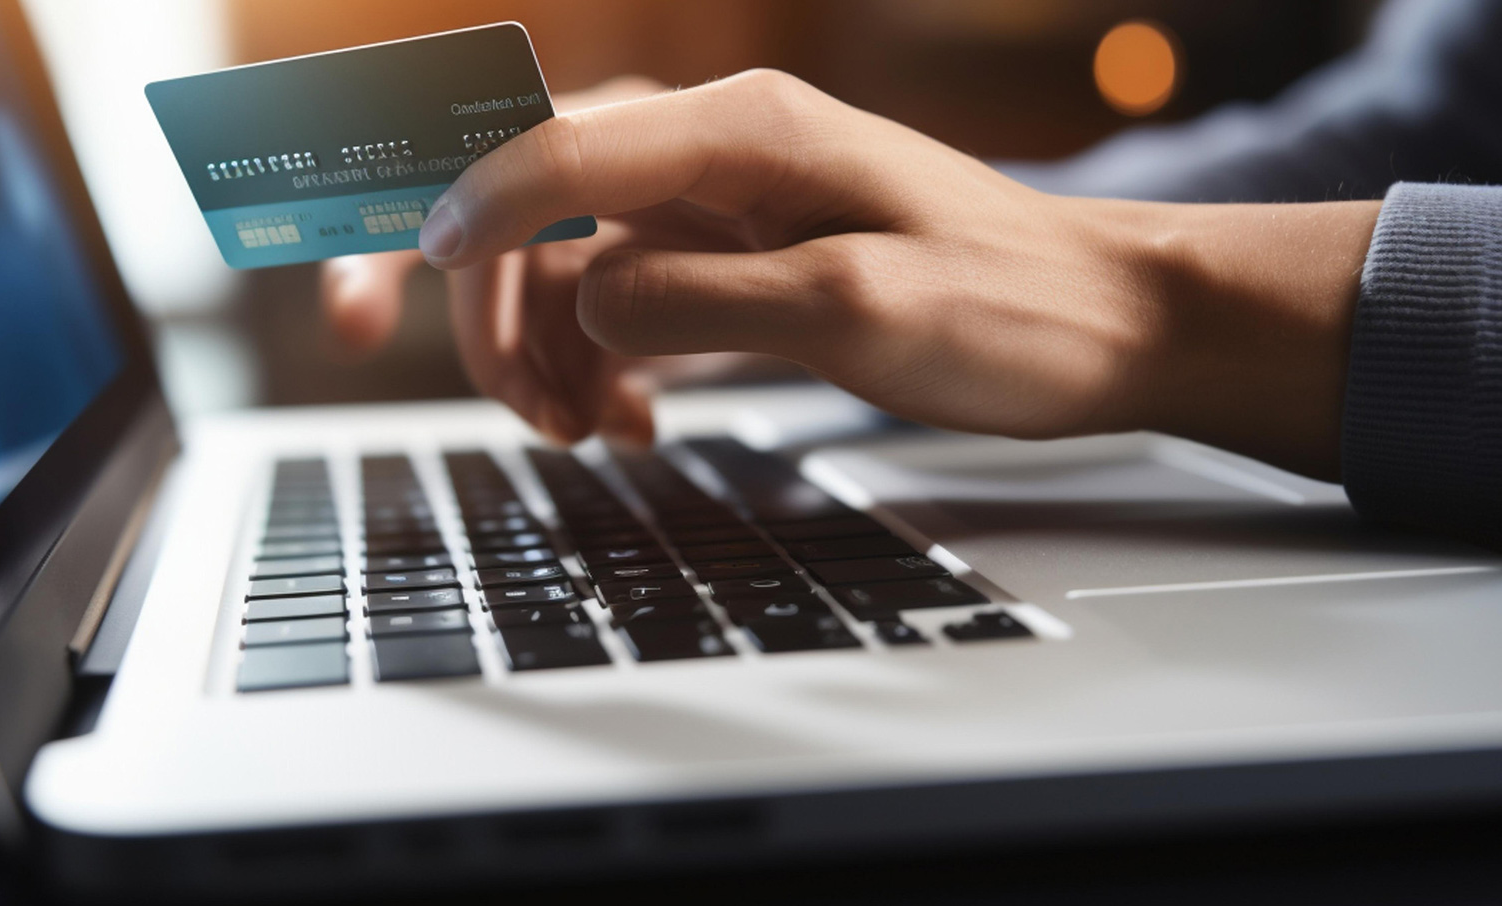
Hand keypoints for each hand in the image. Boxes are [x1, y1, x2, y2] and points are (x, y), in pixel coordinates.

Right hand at [416, 69, 1378, 476]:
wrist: (1108, 327)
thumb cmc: (1009, 310)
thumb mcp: (856, 313)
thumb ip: (700, 302)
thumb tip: (585, 311)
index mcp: (744, 132)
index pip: (560, 152)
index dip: (467, 217)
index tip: (394, 292)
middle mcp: (720, 151)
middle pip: (537, 198)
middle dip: (482, 294)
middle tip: (476, 398)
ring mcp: (725, 203)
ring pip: (570, 259)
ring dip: (543, 346)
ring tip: (577, 433)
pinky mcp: (738, 256)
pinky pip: (624, 297)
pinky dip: (599, 360)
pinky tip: (628, 422)